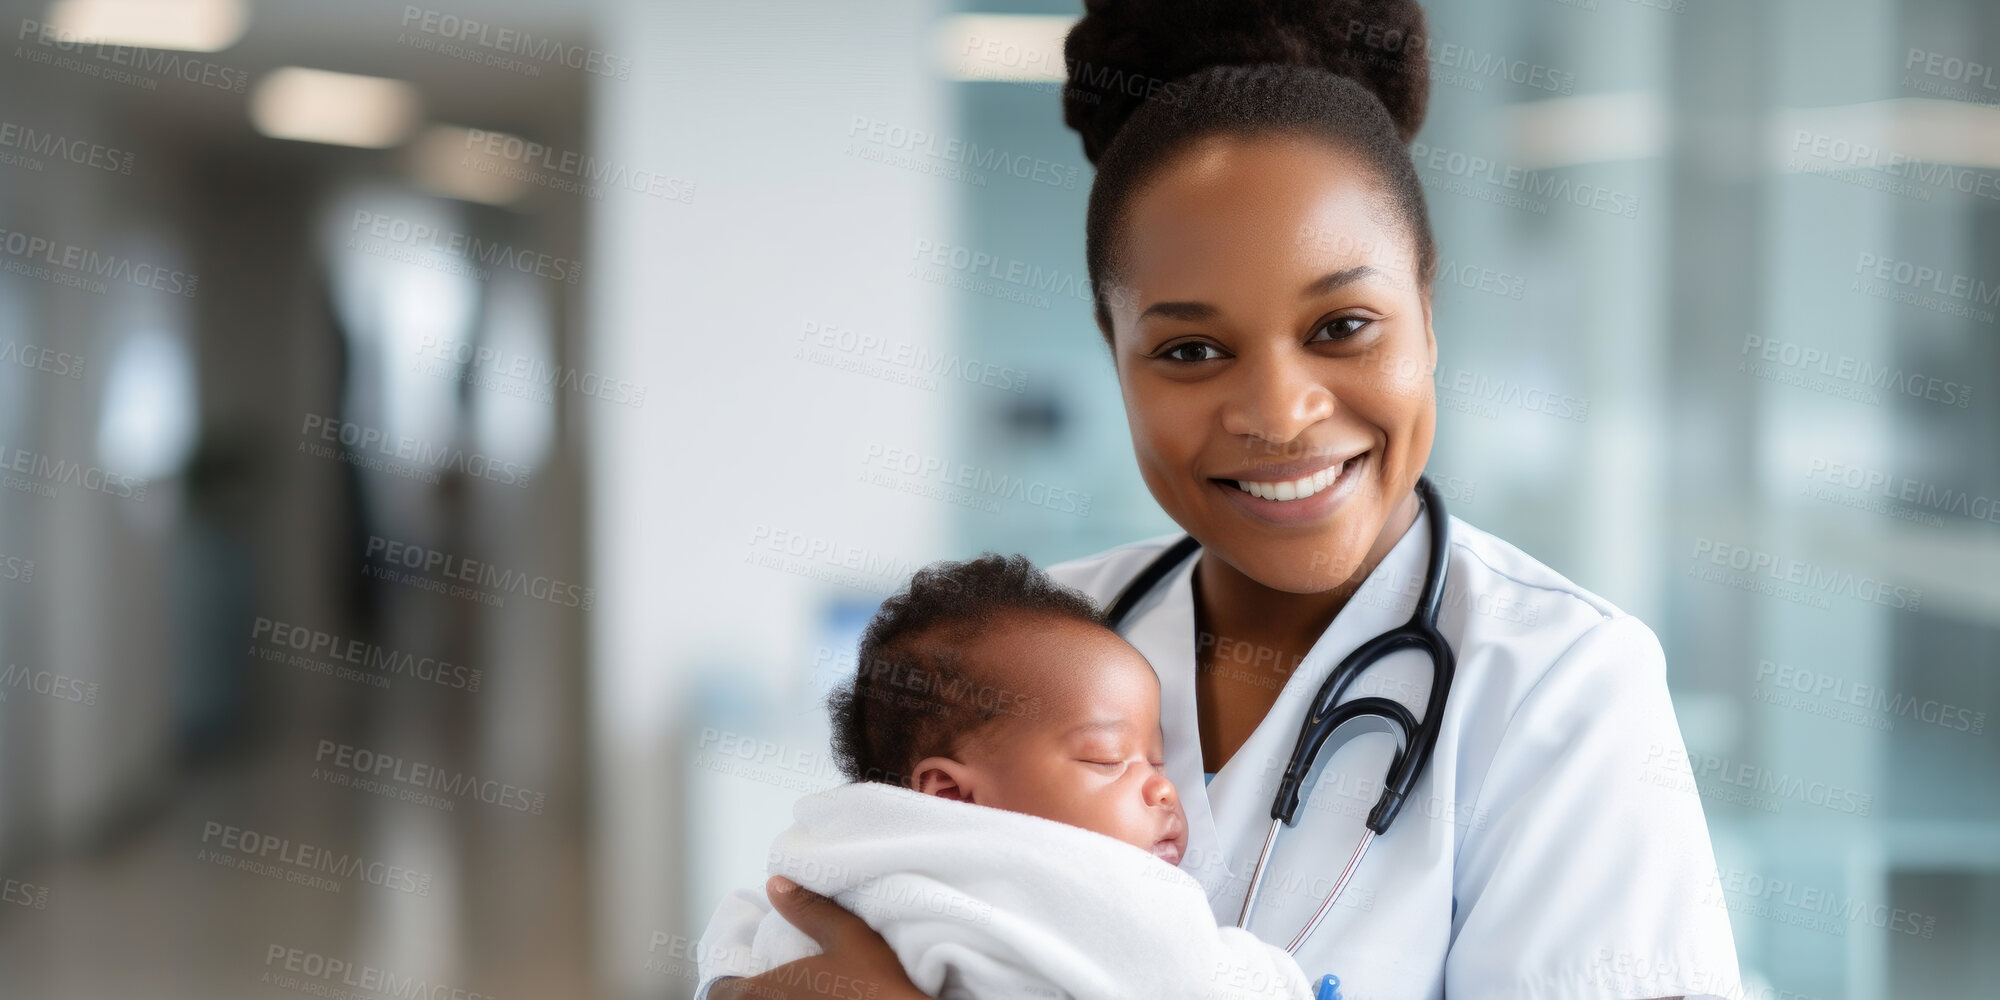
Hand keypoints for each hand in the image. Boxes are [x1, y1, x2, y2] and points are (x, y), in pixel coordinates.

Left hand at [709, 876, 932, 999]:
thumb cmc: (880, 987)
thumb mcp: (849, 936)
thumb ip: (810, 910)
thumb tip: (776, 884)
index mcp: (765, 995)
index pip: (720, 994)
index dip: (727, 982)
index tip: (741, 972)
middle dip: (751, 992)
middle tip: (770, 976)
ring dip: (777, 998)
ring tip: (798, 990)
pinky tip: (820, 998)